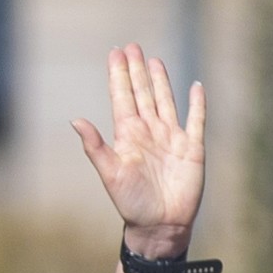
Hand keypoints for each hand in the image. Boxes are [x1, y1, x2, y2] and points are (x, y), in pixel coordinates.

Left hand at [72, 42, 207, 254]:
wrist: (160, 226)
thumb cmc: (131, 204)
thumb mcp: (110, 173)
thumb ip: (95, 146)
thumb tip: (75, 120)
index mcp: (128, 135)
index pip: (122, 97)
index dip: (119, 75)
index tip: (115, 52)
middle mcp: (149, 132)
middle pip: (143, 93)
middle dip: (137, 70)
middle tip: (132, 46)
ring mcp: (171, 138)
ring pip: (165, 101)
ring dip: (161, 81)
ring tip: (154, 60)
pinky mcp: (192, 148)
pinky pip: (196, 120)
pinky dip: (197, 103)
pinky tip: (195, 86)